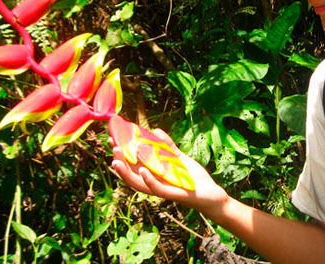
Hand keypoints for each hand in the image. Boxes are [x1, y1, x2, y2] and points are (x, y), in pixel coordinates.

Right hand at [111, 128, 228, 217]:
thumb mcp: (179, 159)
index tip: (113, 141)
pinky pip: (157, 189)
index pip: (134, 166)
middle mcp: (155, 184)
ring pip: (139, 184)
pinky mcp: (173, 194)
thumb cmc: (193, 178)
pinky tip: (143, 171)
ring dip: (126, 174)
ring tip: (116, 161)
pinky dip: (149, 181)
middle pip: (132, 175)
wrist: (212, 194)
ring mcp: (162, 190)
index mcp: (155, 175)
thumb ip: (168, 146)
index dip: (123, 155)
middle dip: (120, 163)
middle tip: (112, 148)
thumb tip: (155, 130)